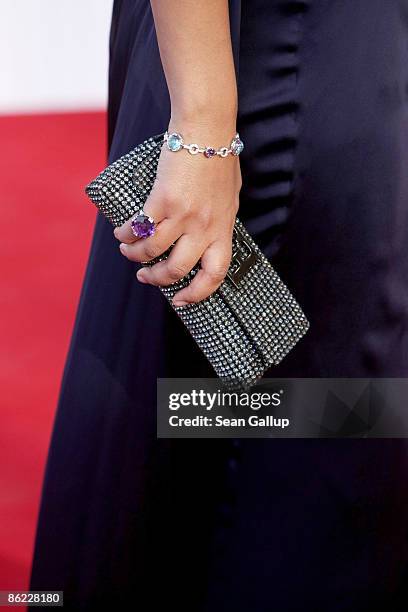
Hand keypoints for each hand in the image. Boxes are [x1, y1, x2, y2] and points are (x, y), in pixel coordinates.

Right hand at [114, 120, 241, 305]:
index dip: (198, 293)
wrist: (206, 128)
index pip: (215, 273)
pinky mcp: (162, 200)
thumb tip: (207, 234)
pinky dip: (125, 234)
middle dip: (157, 278)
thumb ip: (219, 219)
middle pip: (178, 269)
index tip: (181, 300)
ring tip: (127, 250)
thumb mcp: (229, 197)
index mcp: (223, 228)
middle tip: (145, 276)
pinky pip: (138, 227)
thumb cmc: (219, 159)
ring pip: (152, 251)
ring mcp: (184, 215)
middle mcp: (204, 227)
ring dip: (134, 256)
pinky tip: (121, 232)